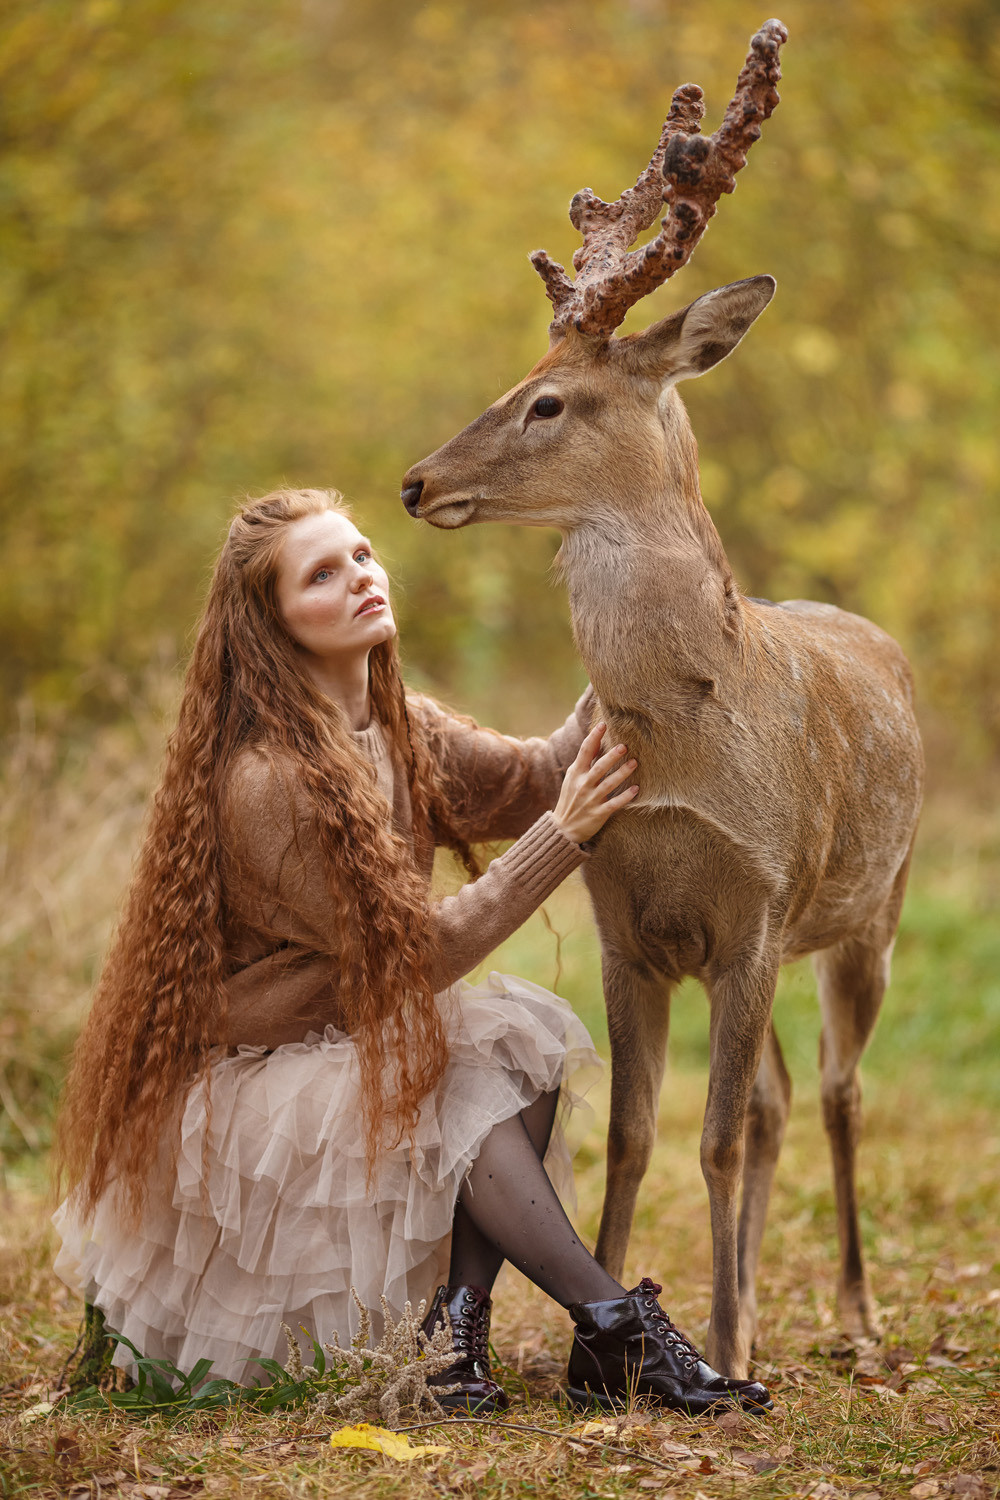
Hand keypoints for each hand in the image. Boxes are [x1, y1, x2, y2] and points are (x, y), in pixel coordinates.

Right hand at [551, 722, 637, 844]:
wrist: (563, 828)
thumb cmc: (571, 799)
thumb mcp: (572, 778)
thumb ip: (584, 762)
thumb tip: (596, 741)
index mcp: (576, 773)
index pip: (585, 752)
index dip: (594, 737)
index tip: (603, 725)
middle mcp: (582, 785)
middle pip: (599, 768)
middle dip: (611, 757)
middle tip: (624, 746)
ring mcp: (590, 800)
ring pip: (608, 784)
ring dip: (622, 773)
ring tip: (634, 763)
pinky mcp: (598, 814)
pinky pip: (613, 804)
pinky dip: (625, 797)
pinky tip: (636, 789)